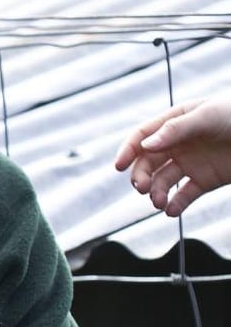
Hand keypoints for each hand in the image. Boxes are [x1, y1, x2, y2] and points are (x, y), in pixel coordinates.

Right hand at [115, 95, 230, 216]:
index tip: (118, 166)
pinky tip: (171, 211)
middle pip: (148, 162)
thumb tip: (145, 146)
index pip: (142, 137)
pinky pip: (185, 195)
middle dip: (141, 176)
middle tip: (142, 188)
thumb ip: (176, 130)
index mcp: (174, 123)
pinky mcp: (205, 180)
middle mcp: (178, 144)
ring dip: (156, 192)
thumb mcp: (207, 116)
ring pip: (163, 180)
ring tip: (158, 202)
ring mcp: (191, 163)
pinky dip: (176, 205)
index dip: (128, 150)